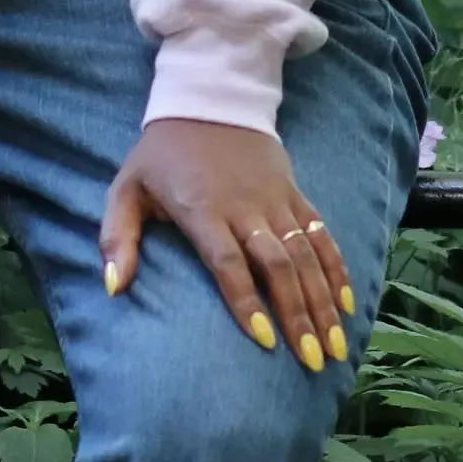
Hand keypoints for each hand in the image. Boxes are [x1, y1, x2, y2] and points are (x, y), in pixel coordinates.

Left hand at [99, 118, 354, 371]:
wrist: (207, 98)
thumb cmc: (161, 155)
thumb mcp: (126, 188)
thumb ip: (117, 237)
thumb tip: (114, 288)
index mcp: (201, 208)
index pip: (228, 261)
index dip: (246, 301)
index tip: (265, 342)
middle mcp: (244, 206)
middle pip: (277, 265)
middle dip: (298, 315)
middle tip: (314, 363)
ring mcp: (274, 199)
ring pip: (306, 254)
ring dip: (324, 302)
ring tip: (336, 348)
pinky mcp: (293, 192)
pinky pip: (320, 233)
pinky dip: (337, 268)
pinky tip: (348, 304)